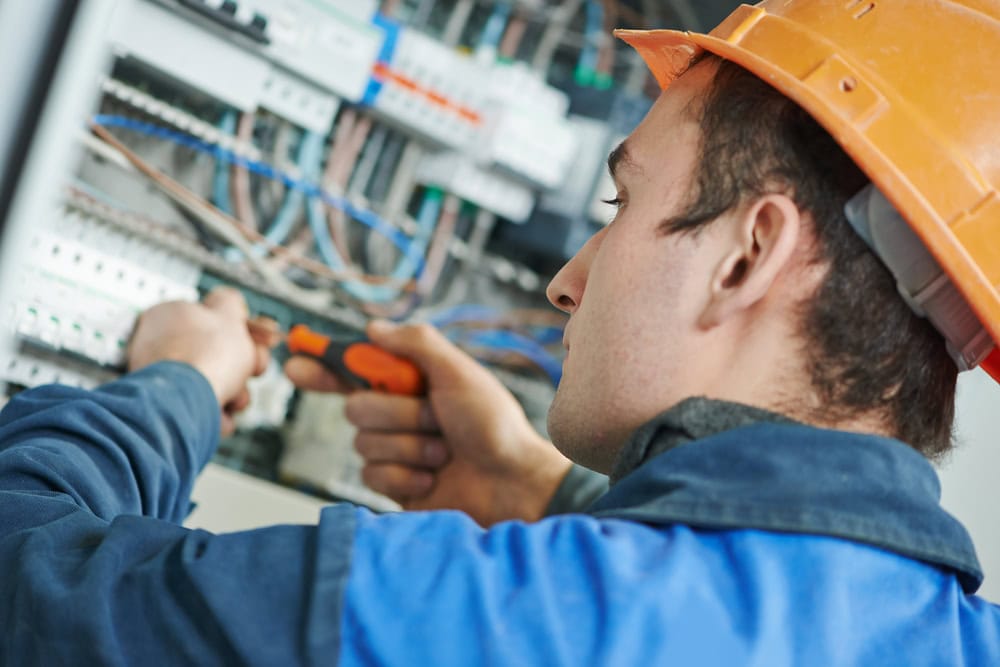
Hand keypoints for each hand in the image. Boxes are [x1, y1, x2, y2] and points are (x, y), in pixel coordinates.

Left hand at [127, 287, 273, 434]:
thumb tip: (229, 299)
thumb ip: (230, 302)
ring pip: (215, 384)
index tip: (262, 340)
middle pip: (218, 354)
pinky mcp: (168, 410)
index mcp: (169, 315)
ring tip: (234, 399)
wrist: (185, 405)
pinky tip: (220, 416)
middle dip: (243, 366)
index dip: (242, 329)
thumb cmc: (205, 356)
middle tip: (253, 369)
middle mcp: (160, 346)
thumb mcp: (227, 315)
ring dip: (235, 393)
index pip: (212, 318)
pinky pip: (202, 409)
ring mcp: (163, 380)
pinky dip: (216, 414)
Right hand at [284, 321, 571, 525]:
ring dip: (409, 447)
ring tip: (445, 453)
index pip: (355, 369)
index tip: (295, 361)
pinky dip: (406, 476)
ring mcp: (395, 451)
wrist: (512, 484)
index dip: (322, 364)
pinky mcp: (394, 486)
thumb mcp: (459, 373)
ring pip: (364, 444)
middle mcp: (399, 414)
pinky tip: (435, 479)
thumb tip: (372, 328)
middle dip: (397, 414)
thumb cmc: (494, 425)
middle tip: (437, 418)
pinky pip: (373, 476)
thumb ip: (416, 344)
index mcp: (411, 382)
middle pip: (356, 406)